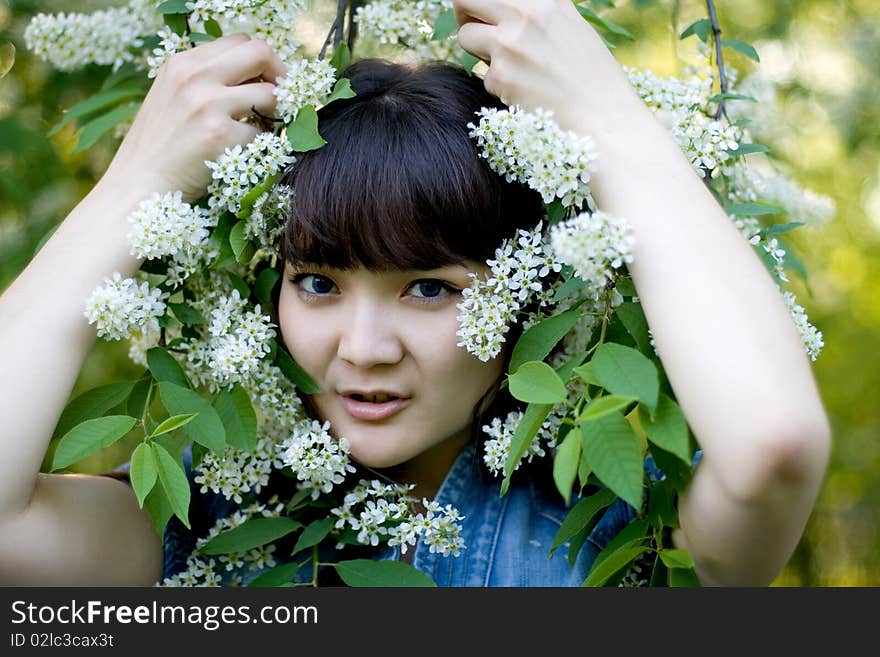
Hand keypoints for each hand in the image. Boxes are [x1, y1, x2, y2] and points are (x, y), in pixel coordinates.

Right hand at [104, 33, 286, 201]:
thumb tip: (257, 76)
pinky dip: (259, 146)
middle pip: (260, 52)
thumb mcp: (173, 98)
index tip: (268, 80)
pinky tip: (241, 155)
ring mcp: (207, 105)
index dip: (262, 60)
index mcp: (182, 63)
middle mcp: (194, 76)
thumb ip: (207, 80)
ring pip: (270, 94)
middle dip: (281, 75)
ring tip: (259, 131)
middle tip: (283, 99)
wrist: (138, 184)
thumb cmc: (160, 147)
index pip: (239, 41)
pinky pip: (262, 133)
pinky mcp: (220, 136)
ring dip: (274, 114)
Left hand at [454, 0, 636, 133]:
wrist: (602, 115)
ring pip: (465, 37)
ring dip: (478, 50)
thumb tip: (495, 9)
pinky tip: (525, 89)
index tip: (480, 10)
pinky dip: (498, 83)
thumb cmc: (590, 73)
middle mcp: (523, 13)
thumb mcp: (566, 24)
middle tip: (476, 28)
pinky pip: (482, 74)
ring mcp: (508, 45)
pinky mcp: (500, 76)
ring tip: (510, 63)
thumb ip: (531, 11)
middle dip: (465, 14)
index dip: (478, 0)